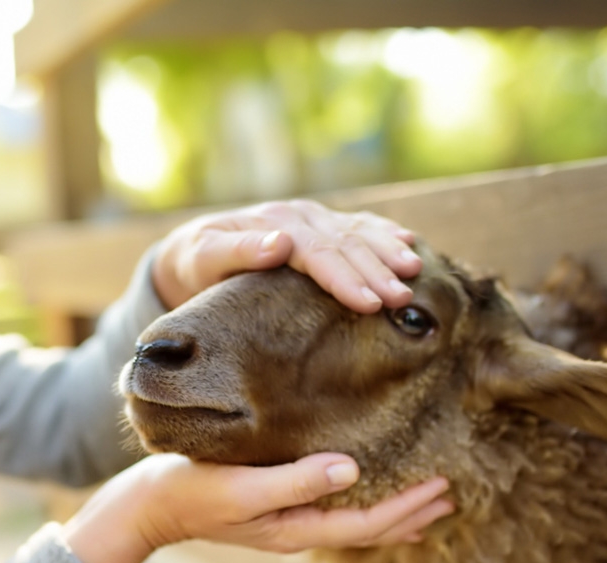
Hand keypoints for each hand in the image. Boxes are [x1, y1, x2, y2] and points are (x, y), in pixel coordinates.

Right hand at [61, 453, 453, 562]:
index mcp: (296, 527)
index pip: (367, 523)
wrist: (148, 505)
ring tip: (427, 497)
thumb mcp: (241, 486)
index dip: (408, 507)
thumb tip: (350, 468)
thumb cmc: (190, 490)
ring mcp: (288, 520)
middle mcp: (299, 529)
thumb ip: (295, 480)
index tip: (444, 485)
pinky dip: (364, 501)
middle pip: (370, 528)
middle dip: (413, 513)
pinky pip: (335, 507)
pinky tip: (368, 484)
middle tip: (454, 492)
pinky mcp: (277, 504)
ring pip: (355, 520)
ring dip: (395, 510)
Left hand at [152, 200, 422, 311]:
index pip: (317, 252)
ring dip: (388, 250)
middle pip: (344, 244)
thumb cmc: (196, 263)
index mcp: (274, 224)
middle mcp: (298, 216)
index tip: (369, 303)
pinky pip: (358, 226)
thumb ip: (238, 251)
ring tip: (415, 270)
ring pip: (357, 232)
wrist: (192, 251)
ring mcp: (312, 218)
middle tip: (402, 298)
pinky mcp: (320, 226)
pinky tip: (409, 241)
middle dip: (376, 271)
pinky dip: (384, 233)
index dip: (344, 277)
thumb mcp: (203, 258)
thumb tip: (279, 243)